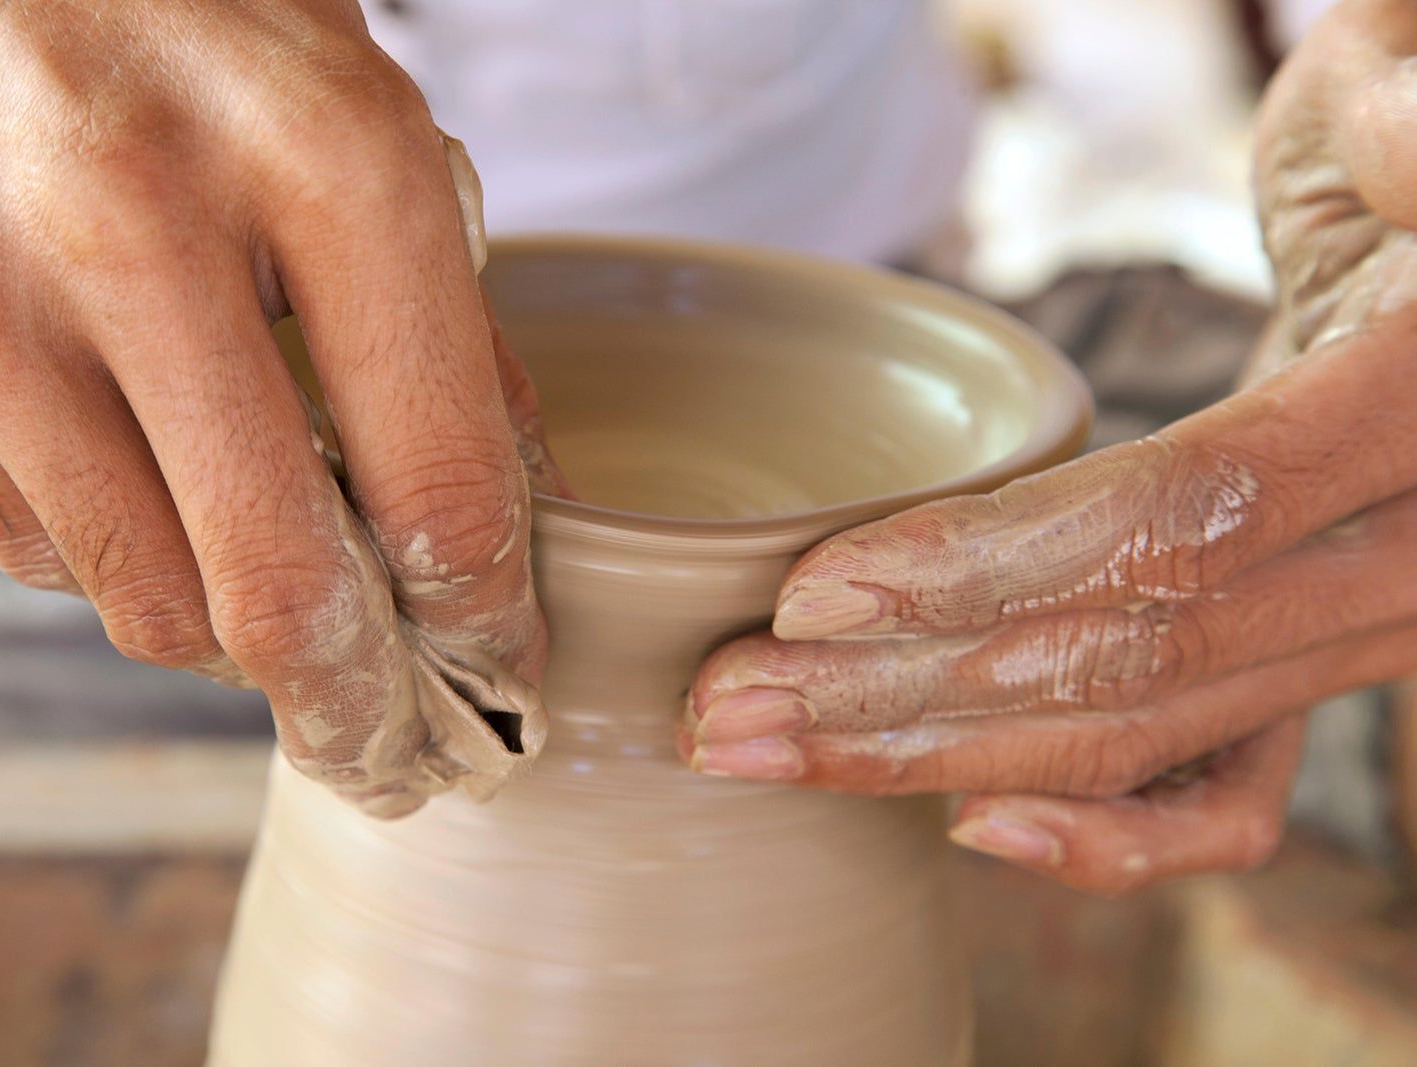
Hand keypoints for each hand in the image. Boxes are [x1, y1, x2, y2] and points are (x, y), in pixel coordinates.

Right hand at [0, 0, 556, 812]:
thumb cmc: (191, 12)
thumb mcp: (363, 119)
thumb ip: (443, 326)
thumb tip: (505, 521)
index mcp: (316, 151)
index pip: (439, 481)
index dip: (486, 619)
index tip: (498, 668)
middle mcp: (126, 220)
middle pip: (272, 588)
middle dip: (355, 707)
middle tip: (392, 748)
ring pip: (139, 599)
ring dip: (229, 631)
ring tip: (270, 590)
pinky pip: (20, 543)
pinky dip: (107, 546)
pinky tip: (137, 473)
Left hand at [681, 0, 1416, 893]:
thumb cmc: (1391, 161)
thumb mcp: (1398, 104)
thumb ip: (1399, 122)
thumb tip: (1399, 134)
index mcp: (1416, 406)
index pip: (1178, 519)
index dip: (984, 568)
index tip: (808, 597)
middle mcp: (1407, 553)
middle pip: (1128, 657)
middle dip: (908, 697)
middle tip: (732, 712)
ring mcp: (1363, 630)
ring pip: (1143, 732)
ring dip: (938, 759)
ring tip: (772, 753)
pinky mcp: (1313, 658)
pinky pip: (1231, 792)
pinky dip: (1111, 832)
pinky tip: (972, 825)